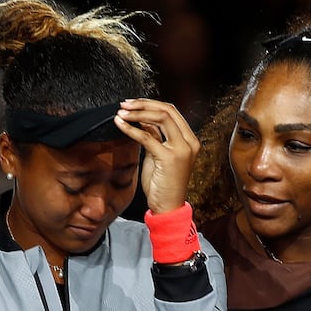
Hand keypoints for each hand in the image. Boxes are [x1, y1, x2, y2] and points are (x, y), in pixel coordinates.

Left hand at [114, 98, 199, 212]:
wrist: (168, 207)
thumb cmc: (163, 184)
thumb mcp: (158, 155)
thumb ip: (155, 136)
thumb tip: (144, 119)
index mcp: (190, 140)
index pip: (171, 111)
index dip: (150, 103)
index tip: (133, 104)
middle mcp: (189, 142)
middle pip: (167, 110)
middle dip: (143, 104)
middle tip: (124, 105)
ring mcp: (181, 150)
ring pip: (160, 117)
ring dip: (137, 112)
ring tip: (121, 113)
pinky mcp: (168, 158)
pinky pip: (147, 136)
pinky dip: (131, 128)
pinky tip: (120, 124)